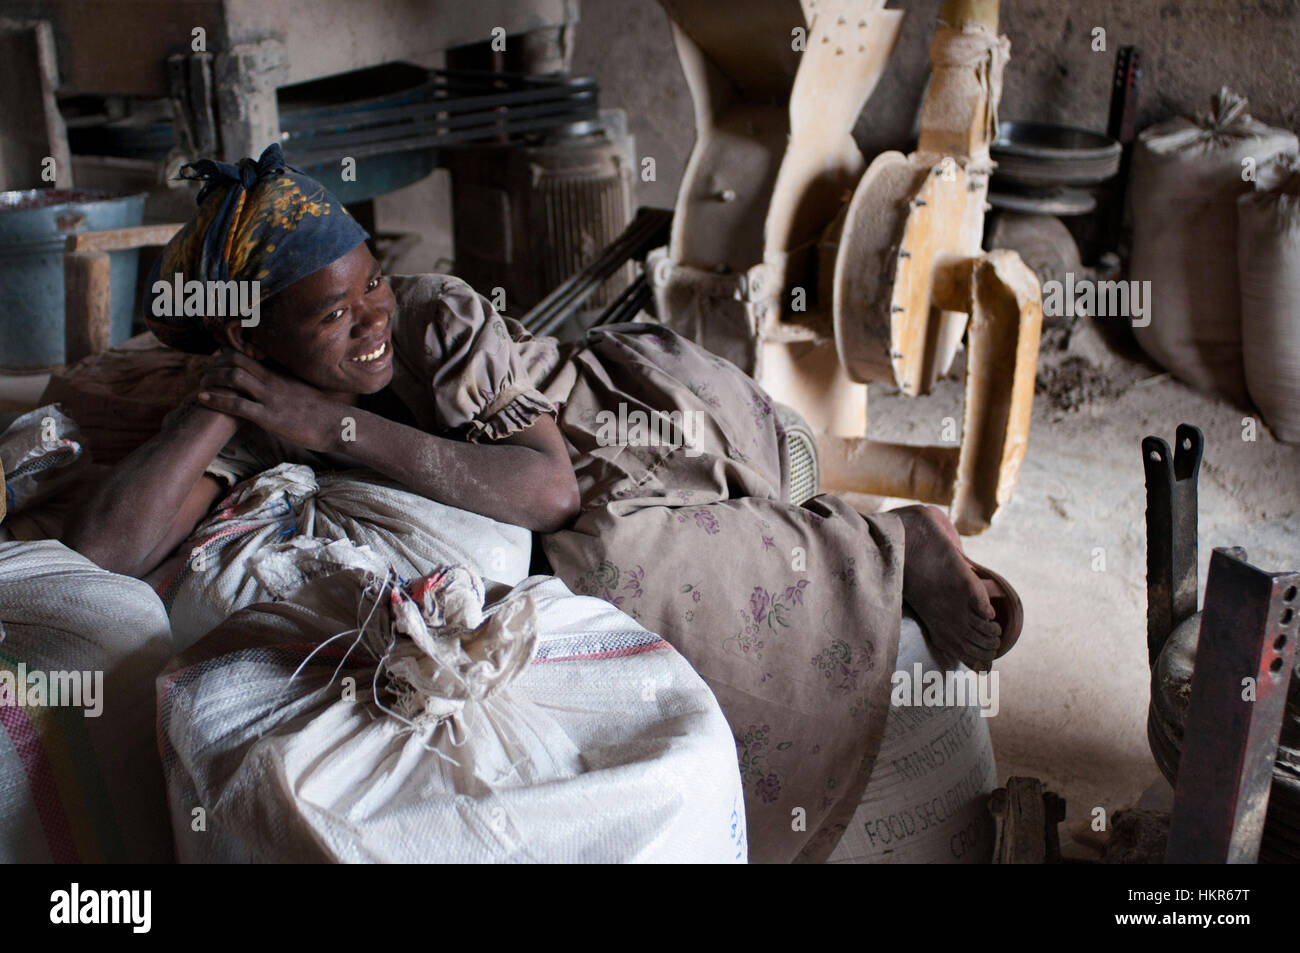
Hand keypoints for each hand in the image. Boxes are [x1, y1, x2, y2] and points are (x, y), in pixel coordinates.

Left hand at [196, 349, 347, 452]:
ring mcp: (270, 398)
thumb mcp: (300, 391)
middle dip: (214, 365)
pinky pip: (238, 405)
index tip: (215, 362)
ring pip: (233, 377)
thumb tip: (271, 386)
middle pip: (236, 360)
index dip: (226, 355)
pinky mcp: (269, 417)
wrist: (337, 425)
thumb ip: (283, 385)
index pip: (247, 354)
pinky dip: (216, 400)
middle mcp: (272, 381)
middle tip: (204, 374)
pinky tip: (202, 399)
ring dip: (211, 379)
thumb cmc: (321, 412)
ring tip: (200, 385)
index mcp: (279, 374)